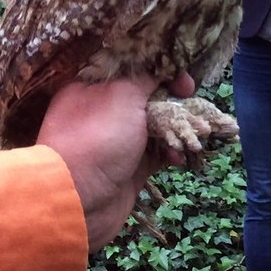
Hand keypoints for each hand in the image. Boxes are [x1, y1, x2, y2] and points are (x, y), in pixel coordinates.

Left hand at [36, 73, 194, 251]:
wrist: (78, 201)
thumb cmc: (97, 138)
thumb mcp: (123, 95)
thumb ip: (145, 79)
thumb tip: (160, 70)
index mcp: (93, 86)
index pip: (132, 69)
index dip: (160, 70)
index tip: (183, 78)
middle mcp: (103, 110)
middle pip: (147, 97)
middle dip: (173, 100)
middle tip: (192, 102)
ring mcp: (116, 141)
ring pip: (155, 126)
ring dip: (176, 128)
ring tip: (192, 134)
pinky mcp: (129, 168)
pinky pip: (157, 154)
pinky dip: (171, 153)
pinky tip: (179, 157)